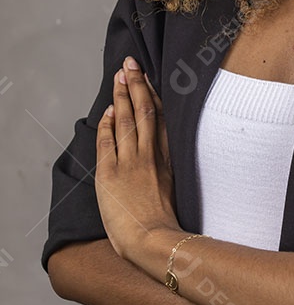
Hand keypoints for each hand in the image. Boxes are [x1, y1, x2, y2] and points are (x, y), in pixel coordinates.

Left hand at [95, 56, 181, 260]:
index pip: (162, 119)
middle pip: (145, 110)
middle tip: (131, 62)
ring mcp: (131, 163)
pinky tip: (108, 111)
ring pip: (128, 119)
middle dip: (137, 84)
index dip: (155, 95)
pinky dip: (108, 124)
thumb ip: (168, 172)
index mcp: (169, 159)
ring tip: (119, 74)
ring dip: (122, 94)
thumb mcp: (175, 192)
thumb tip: (164, 161)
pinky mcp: (111, 174)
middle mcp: (151, 155)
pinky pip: (108, 142)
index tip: (150, 78)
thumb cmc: (167, 225)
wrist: (155, 242)